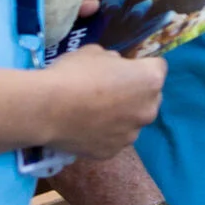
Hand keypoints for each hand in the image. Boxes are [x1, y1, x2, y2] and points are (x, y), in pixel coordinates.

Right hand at [39, 46, 165, 157]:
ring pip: (131, 122)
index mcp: (150, 80)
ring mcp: (132, 134)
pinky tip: (84, 128)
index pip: (157, 68)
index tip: (124, 68)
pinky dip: (103, 134)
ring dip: (120, 117)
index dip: (139, 66)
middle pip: (149, 98)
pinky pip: (112, 139)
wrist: (47, 108)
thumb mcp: (96, 52)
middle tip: (108, 91)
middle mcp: (149, 109)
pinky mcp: (113, 152)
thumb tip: (115, 68)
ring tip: (92, 112)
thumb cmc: (74, 73)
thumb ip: (114, 62)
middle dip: (135, 94)